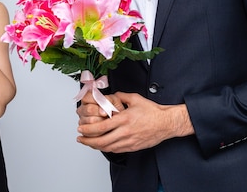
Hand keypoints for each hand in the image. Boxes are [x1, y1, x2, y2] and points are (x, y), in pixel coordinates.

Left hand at [76, 92, 193, 152]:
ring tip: (88, 143)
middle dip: (88, 141)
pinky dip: (106, 148)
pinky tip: (102, 145)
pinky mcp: (133, 147)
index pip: (101, 127)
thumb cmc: (153, 112)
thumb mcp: (135, 99)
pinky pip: (116, 150)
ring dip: (95, 146)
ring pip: (108, 147)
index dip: (89, 129)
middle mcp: (125, 132)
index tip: (81, 129)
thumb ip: (120, 96)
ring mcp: (129, 141)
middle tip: (80, 138)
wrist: (166, 123)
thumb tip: (111, 95)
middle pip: (101, 141)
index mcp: (124, 119)